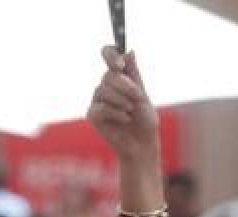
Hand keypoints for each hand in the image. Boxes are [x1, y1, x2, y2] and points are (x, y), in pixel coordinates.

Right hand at [87, 47, 158, 161]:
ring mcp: (97, 100)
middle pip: (108, 75)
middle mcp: (106, 86)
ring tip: (131, 112)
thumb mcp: (142, 95)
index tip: (120, 64)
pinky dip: (116, 113)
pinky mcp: (93, 115)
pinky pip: (101, 108)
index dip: (111, 54)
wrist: (142, 145)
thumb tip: (129, 51)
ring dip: (122, 101)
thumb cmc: (144, 121)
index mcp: (119, 77)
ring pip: (104, 90)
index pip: (108, 54)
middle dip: (126, 86)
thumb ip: (134, 74)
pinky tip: (125, 120)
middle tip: (138, 97)